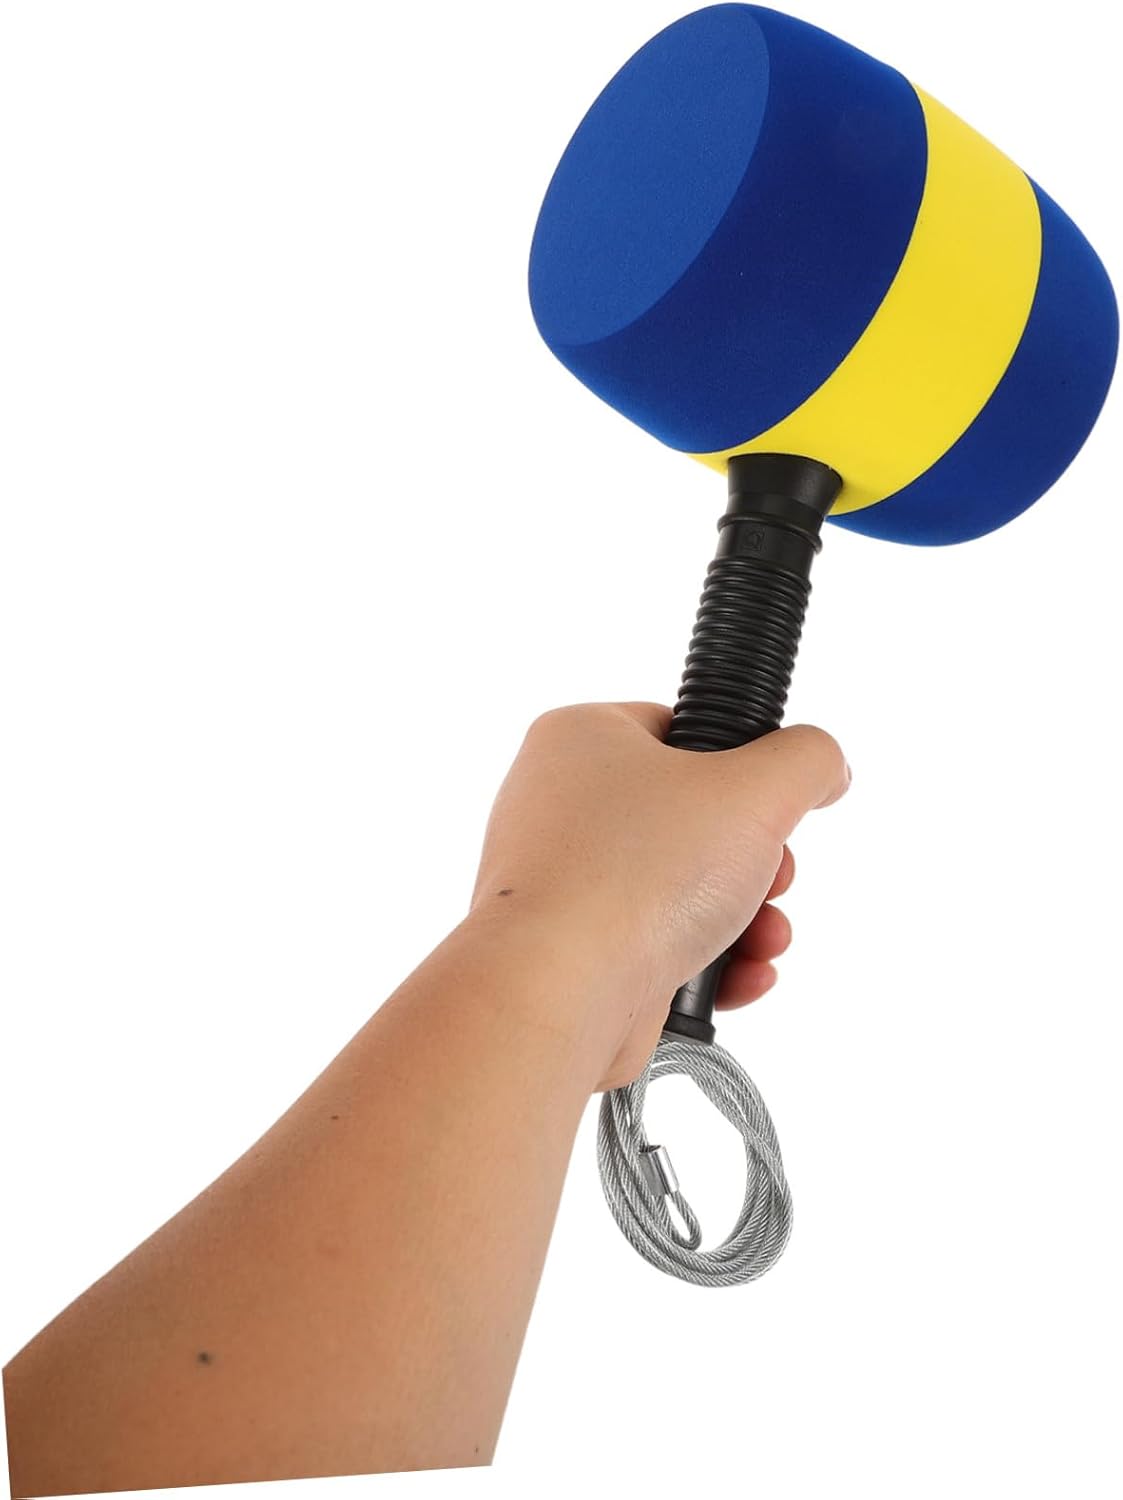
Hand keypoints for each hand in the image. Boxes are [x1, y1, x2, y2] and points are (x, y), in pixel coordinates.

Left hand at [469, 702, 849, 1087]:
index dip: (740, 766)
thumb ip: (805, 760)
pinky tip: (740, 977)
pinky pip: (655, 944)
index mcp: (582, 737)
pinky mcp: (571, 948)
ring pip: (680, 889)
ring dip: (744, 918)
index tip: (771, 802)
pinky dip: (706, 961)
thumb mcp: (756, 790)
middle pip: (691, 818)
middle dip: (754, 861)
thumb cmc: (637, 874)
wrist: (558, 992)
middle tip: (771, 878)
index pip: (678, 731)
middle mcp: (559, 803)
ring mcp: (561, 880)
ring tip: (763, 938)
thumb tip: (822, 766)